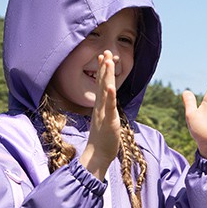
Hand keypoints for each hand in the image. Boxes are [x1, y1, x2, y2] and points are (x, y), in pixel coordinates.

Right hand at [80, 50, 120, 179]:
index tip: (103, 57)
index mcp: (100, 107)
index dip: (102, 71)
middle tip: (106, 52)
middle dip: (104, 67)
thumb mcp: (104, 121)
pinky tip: (109, 86)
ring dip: (106, 76)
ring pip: (105, 91)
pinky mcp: (108, 121)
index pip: (100, 85)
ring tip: (108, 61)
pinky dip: (109, 97)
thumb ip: (105, 111)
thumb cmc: (102, 140)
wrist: (97, 155)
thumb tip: (107, 104)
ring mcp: (103, 113)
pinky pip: (109, 107)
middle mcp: (100, 107)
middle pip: (101, 83)